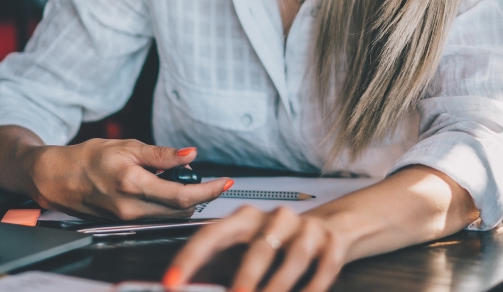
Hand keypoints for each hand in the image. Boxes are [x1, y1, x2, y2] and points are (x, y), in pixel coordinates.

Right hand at [22, 138, 232, 219]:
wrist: (56, 178)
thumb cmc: (87, 158)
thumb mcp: (127, 147)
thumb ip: (162, 155)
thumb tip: (190, 154)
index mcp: (132, 184)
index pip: (182, 195)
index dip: (209, 191)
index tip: (226, 183)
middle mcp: (130, 208)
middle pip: (181, 210)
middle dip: (202, 197)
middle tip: (211, 181)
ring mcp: (126, 219)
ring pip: (170, 215)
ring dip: (186, 202)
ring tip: (186, 183)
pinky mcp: (124, 223)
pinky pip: (156, 217)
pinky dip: (169, 205)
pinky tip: (167, 191)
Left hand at [163, 206, 351, 291]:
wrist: (330, 229)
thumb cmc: (275, 246)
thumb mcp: (243, 252)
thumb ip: (216, 270)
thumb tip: (181, 288)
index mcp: (245, 218)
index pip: (212, 234)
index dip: (190, 259)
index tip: (171, 284)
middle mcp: (276, 218)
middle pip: (259, 247)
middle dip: (245, 277)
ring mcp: (307, 229)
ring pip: (293, 258)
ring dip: (278, 287)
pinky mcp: (331, 243)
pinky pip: (322, 269)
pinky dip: (311, 290)